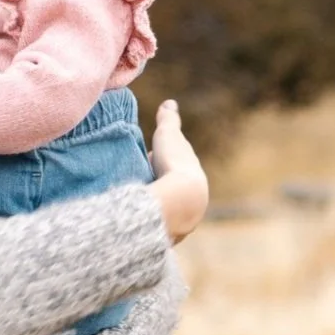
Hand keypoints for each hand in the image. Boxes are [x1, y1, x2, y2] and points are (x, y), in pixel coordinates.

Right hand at [149, 99, 208, 242]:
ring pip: (170, 206)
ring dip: (158, 202)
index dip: (163, 157)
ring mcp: (185, 216)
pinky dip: (153, 218)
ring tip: (140, 199)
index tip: (150, 154)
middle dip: (161, 180)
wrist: (180, 201)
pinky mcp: (171, 231)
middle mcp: (193, 195)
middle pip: (174, 185)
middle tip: (144, 176)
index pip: (177, 163)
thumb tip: (170, 103)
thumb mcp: (168, 136)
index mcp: (192, 171)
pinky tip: (143, 219)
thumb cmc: (174, 164)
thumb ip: (168, 120)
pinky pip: (161, 223)